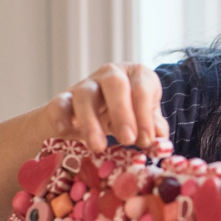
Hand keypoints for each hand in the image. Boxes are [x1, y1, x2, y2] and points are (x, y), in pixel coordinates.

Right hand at [45, 63, 168, 151]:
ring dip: (92, 121)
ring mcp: (84, 85)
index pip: (142, 89)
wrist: (89, 117)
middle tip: (127, 139)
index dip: (145, 115)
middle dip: (122, 112)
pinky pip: (59, 103)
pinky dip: (61, 116)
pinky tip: (67, 132)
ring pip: (85, 95)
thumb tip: (160, 140)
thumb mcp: (142, 120)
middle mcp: (110, 75)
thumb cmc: (123, 117)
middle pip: (114, 83)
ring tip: (98, 146)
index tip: (147, 140)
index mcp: (135, 76)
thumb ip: (152, 127)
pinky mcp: (62, 99)